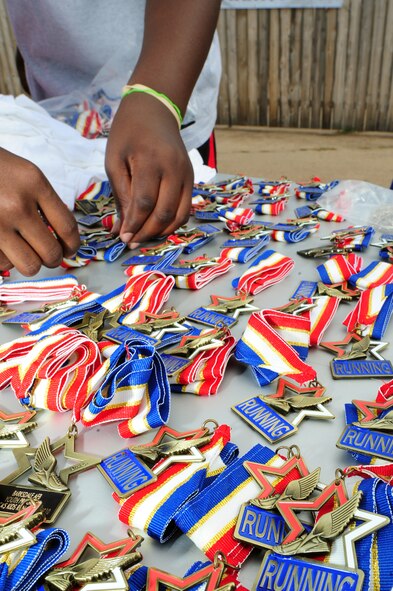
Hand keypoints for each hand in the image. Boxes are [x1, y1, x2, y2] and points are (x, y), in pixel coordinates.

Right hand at [0, 149, 79, 275]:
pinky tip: (4, 248)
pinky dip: (6, 260)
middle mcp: (16, 205)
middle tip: (48, 256)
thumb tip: (63, 238)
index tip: (69, 250)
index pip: (67, 226)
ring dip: (31, 263)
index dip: (72, 245)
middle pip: (50, 252)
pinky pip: (3, 264)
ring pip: (29, 265)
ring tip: (26, 253)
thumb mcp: (25, 174)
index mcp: (34, 183)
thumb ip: (44, 201)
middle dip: (53, 259)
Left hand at [105, 92, 192, 245]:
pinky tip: (156, 227)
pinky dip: (172, 223)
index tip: (122, 238)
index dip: (134, 225)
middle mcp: (174, 169)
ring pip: (179, 215)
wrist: (154, 111)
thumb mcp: (114, 161)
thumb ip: (120, 196)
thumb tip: (121, 230)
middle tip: (131, 242)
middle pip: (164, 212)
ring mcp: (187, 174)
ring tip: (143, 236)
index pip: (145, 203)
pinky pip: (185, 209)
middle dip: (146, 232)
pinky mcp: (191, 179)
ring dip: (161, 232)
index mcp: (150, 161)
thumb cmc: (128, 135)